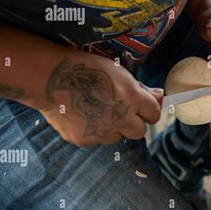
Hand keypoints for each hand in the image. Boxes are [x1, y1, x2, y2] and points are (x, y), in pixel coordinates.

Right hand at [39, 52, 162, 147]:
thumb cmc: (86, 69)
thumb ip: (140, 89)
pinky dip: (93, 131)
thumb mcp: (118, 72)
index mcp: (133, 99)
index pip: (154, 114)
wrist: (51, 79)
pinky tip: (83, 116)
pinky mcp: (85, 139)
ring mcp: (103, 132)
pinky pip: (96, 139)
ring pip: (117, 137)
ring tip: (98, 112)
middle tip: (121, 112)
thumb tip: (159, 96)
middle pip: (139, 132)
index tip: (143, 108)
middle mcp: (121, 118)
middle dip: (134, 123)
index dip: (149, 111)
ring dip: (113, 128)